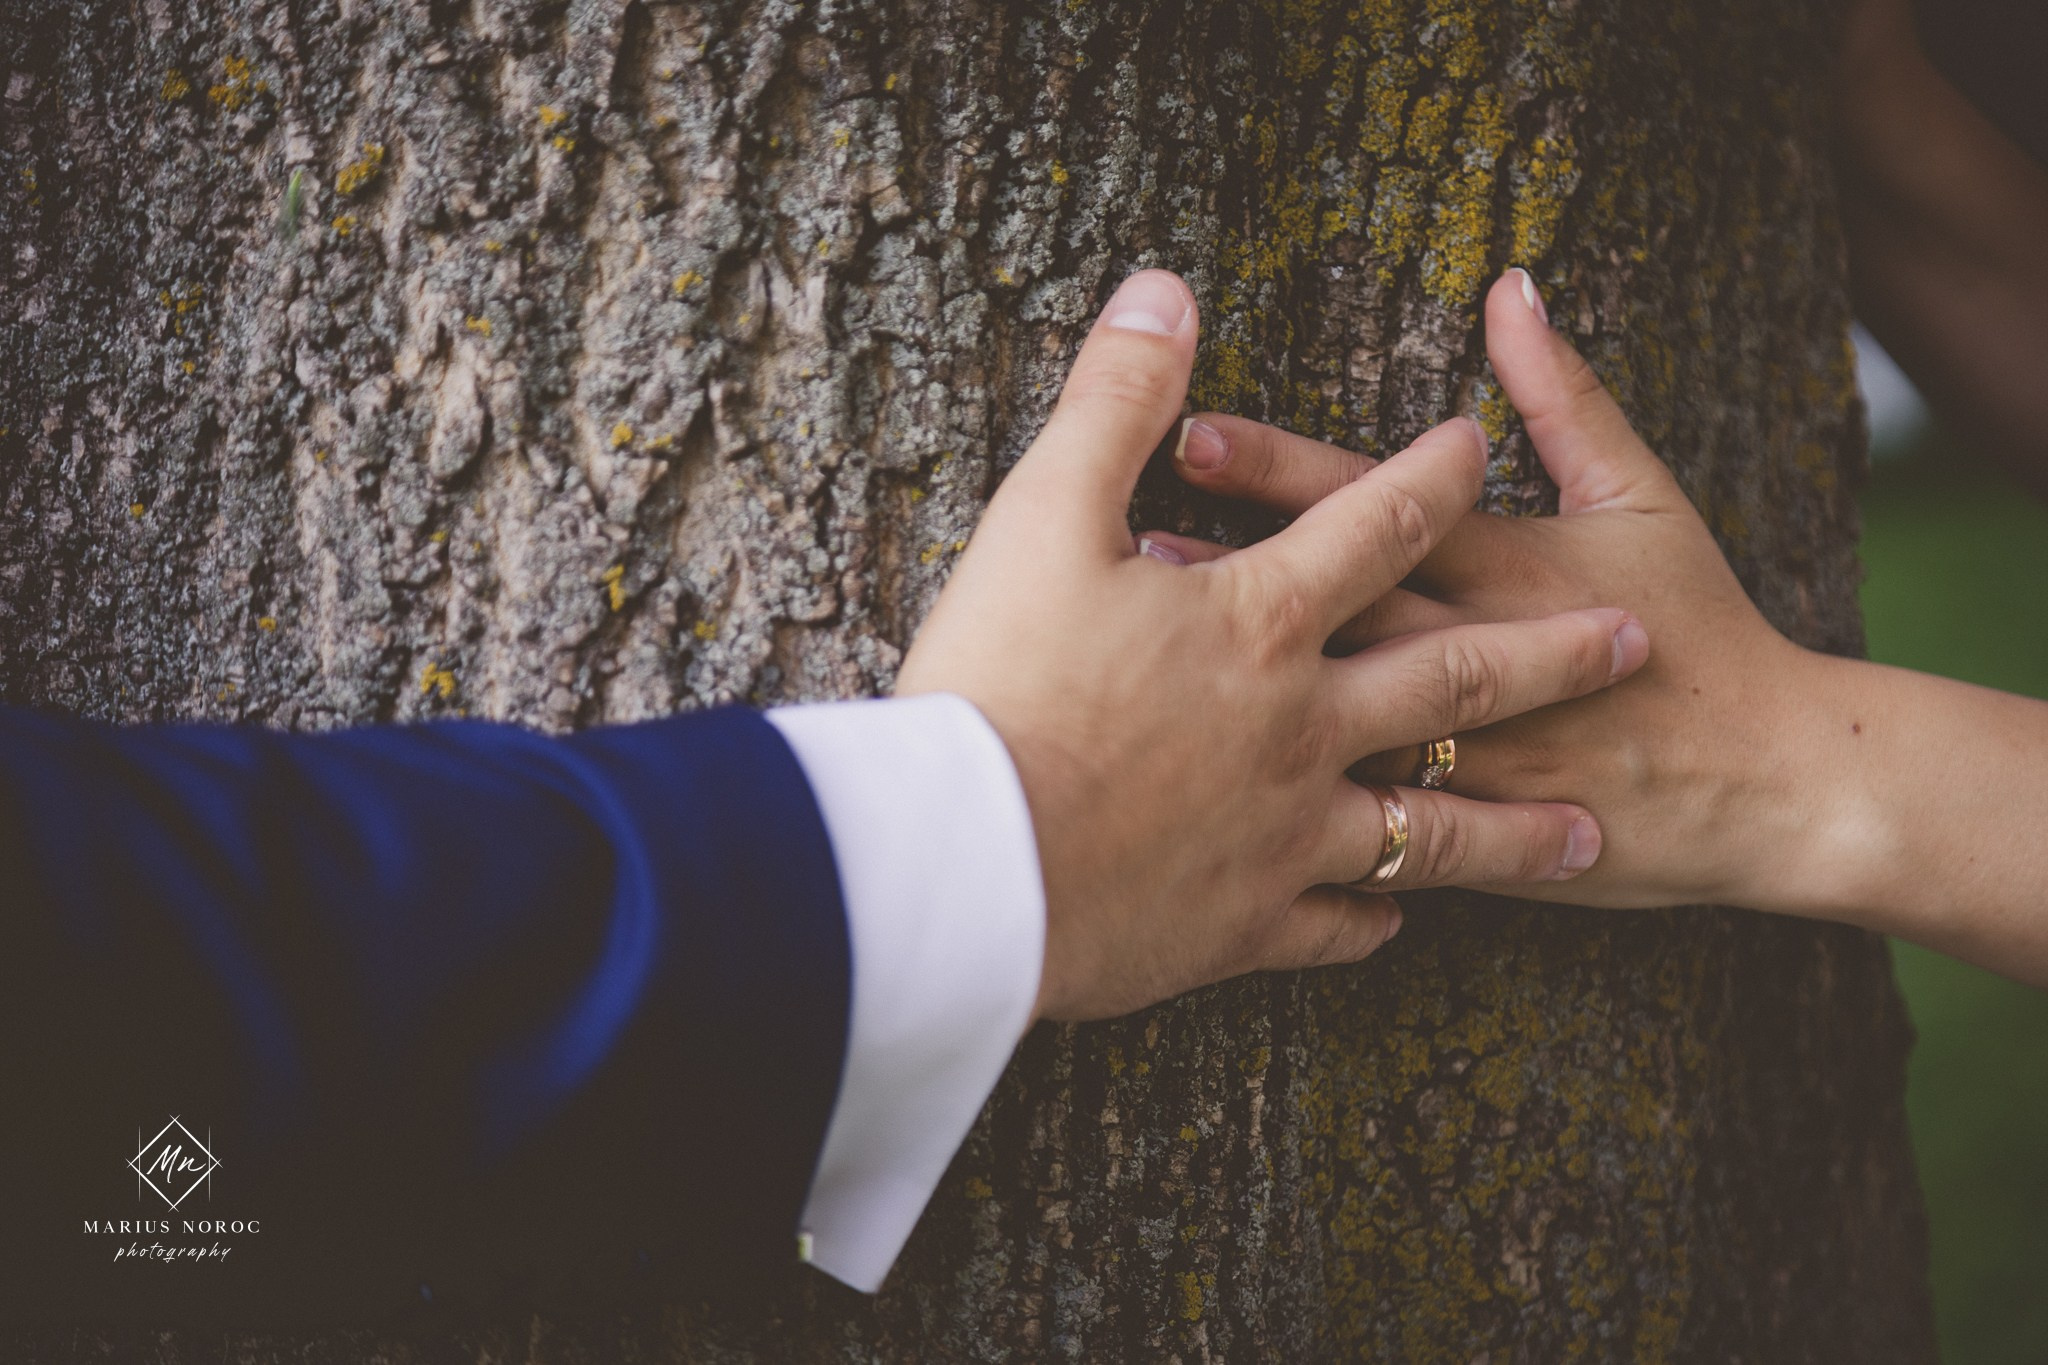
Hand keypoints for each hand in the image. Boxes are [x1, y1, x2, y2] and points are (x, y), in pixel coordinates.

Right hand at [896, 269, 1650, 1022]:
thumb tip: (1164, 289)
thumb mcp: (1043, 517)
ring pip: (1432, 832)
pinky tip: (1396, 920)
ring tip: (1584, 836)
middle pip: (1453, 679)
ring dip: (1512, 831)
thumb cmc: (1001, 685)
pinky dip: (1372, 918)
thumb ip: (1114, 402)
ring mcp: (1287, 833)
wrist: (970, 867)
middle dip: (1551, 653)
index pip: (1374, 527)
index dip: (1429, 476)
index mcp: (1262, 621)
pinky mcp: (1243, 924)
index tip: (1476, 445)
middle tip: (1630, 642)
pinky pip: (1335, 921)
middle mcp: (1304, 726)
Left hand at [1163, 268, 1827, 913]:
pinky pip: (1359, 833)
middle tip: (1118, 551)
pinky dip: (1283, 819)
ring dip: (1230, 694)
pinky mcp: (1462, 841)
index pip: (1370, 509)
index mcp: (1505, 568)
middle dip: (1222, 579)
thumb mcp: (1644, 496)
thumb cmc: (1703, 628)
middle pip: (1328, 610)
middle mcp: (1472, 659)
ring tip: (1124, 666)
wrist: (1773, 785)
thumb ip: (1566, 396)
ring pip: (1325, 724)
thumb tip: (1510, 289)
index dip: (1279, 470)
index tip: (1187, 433)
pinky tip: (1195, 804)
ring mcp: (1464, 760)